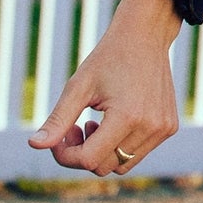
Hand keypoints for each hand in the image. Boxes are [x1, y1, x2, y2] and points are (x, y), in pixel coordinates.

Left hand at [28, 0, 180, 175]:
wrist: (146, 35)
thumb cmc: (107, 58)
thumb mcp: (78, 87)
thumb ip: (57, 120)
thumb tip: (34, 146)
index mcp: (128, 116)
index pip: (88, 160)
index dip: (66, 155)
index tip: (59, 137)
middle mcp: (150, 127)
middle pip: (103, 167)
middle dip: (82, 153)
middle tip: (74, 128)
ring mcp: (162, 129)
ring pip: (120, 165)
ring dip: (101, 153)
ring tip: (94, 124)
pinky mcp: (168, 128)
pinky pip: (135, 154)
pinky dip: (118, 147)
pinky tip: (111, 122)